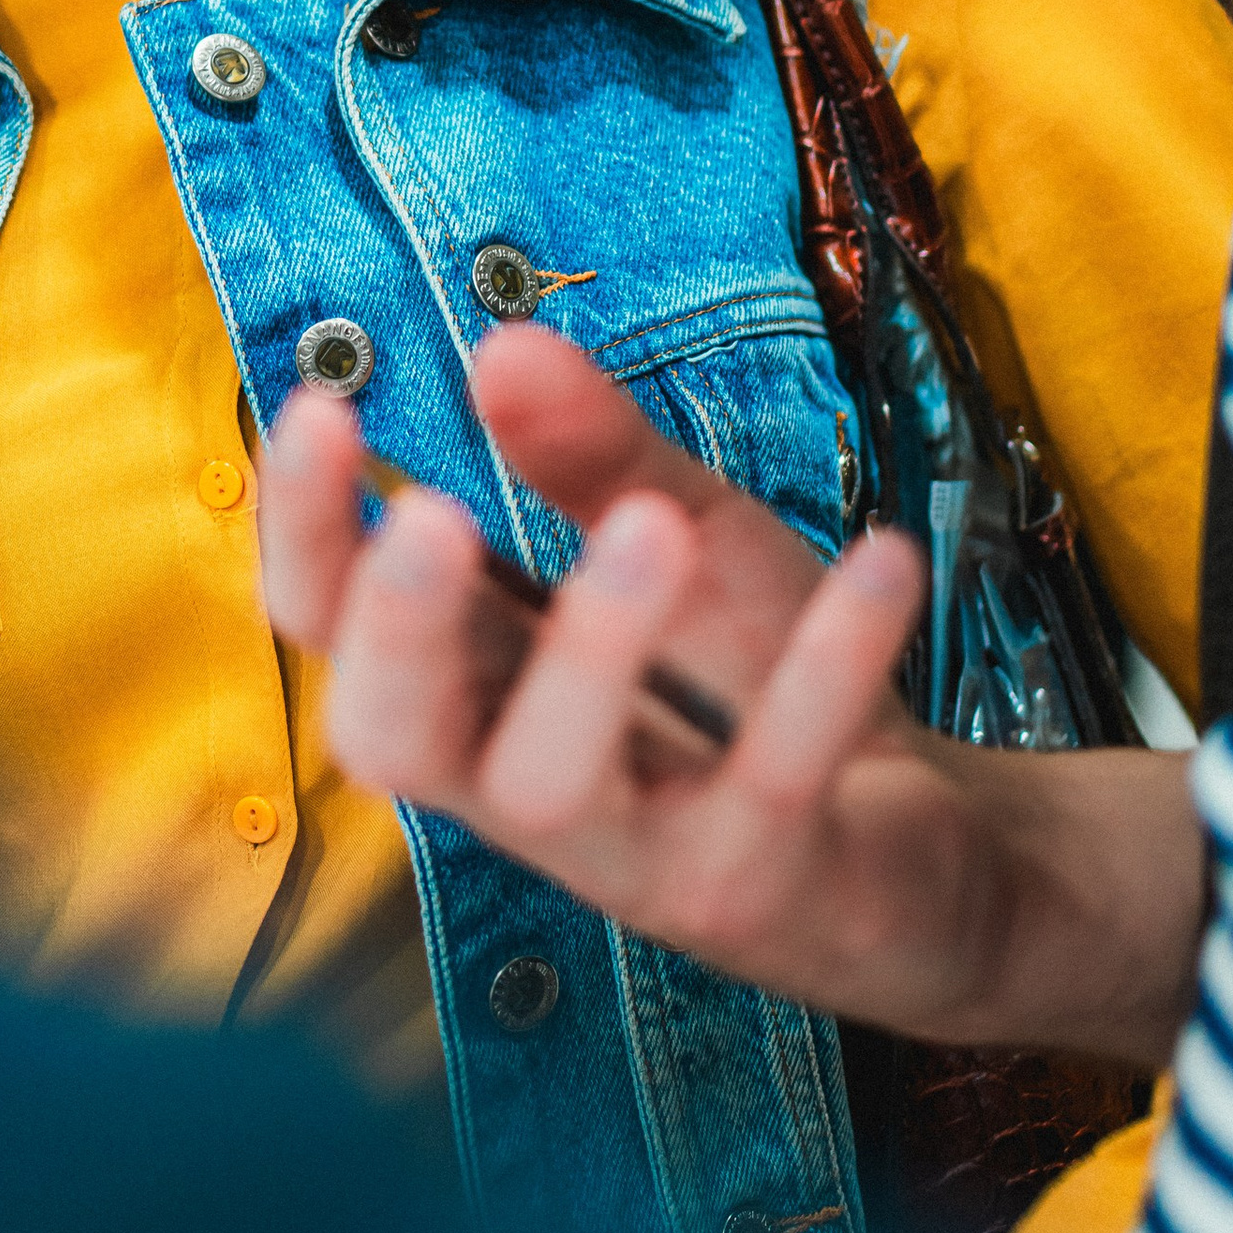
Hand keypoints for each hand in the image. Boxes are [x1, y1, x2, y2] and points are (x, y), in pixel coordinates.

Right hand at [260, 325, 1199, 1064]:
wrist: (928, 854)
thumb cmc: (753, 683)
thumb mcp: (681, 534)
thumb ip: (593, 453)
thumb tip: (503, 347)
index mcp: (476, 685)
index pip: (333, 626)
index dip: (305, 529)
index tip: (322, 404)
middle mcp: (521, 780)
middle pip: (391, 739)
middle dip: (394, 630)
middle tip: (429, 513)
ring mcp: (636, 854)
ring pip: (552, 786)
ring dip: (588, 652)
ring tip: (650, 526)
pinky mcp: (761, 886)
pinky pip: (776, 781)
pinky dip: (827, 668)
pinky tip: (886, 560)